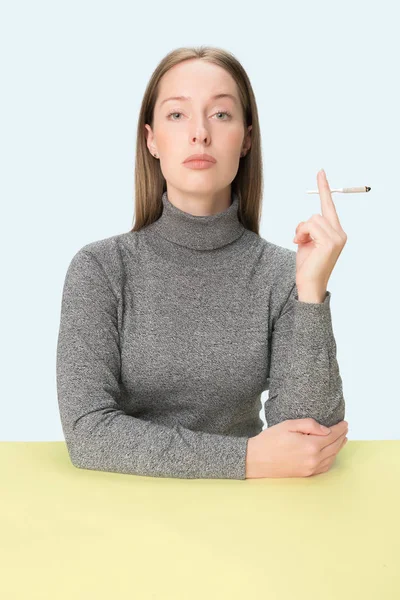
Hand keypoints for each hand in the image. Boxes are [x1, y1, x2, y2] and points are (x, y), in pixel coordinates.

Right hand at [245, 418, 348, 478]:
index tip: (345, 423)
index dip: (340, 428)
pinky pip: (324, 467)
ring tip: (342, 439)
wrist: (256, 460)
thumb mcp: (288, 425)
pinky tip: (331, 453)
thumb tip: (326, 430)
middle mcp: (313, 459)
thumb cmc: (269, 440)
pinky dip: (331, 459)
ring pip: (331, 458)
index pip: (332, 436)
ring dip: (338, 448)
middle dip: (341, 437)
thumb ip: (309, 425)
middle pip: (334, 447)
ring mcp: (310, 469)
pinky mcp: (305, 474)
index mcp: (310, 446)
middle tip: (345, 429)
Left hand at [293, 169, 347, 293]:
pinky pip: (310, 226)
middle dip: (304, 226)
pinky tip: (301, 245)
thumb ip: (310, 229)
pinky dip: (302, 234)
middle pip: (318, 213)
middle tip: (299, 240)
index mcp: (336, 233)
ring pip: (312, 219)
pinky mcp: (330, 242)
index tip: (320, 172)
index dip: (324, 189)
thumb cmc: (307, 266)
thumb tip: (306, 222)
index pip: (330, 206)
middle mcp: (340, 234)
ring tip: (301, 244)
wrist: (309, 285)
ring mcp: (337, 238)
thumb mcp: (307, 242)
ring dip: (302, 231)